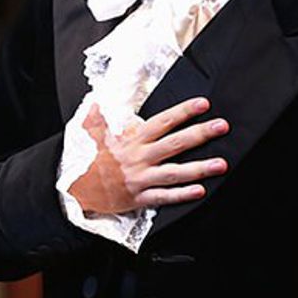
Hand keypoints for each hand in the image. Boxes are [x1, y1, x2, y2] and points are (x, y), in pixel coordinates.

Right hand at [67, 97, 228, 213]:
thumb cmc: (90, 158)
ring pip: (175, 173)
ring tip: (221, 164)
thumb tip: (99, 99)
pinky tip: (200, 191)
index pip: (163, 121)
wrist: (76, 189)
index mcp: (132, 138)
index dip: (183, 111)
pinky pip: (164, 197)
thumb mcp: (93, 131)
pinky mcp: (140, 198)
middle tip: (222, 127)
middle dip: (200, 134)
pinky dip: (182, 195)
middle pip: (175, 144)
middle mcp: (140, 157)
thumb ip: (101, 115)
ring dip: (199, 168)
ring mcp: (141, 178)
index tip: (203, 104)